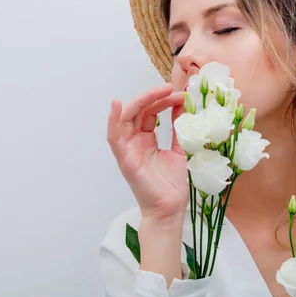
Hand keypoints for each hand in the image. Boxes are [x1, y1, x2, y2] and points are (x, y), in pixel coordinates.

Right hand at [107, 83, 188, 221]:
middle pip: (138, 112)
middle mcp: (134, 142)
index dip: (164, 101)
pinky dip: (113, 120)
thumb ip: (178, 128)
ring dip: (139, 102)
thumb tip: (182, 105)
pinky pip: (114, 138)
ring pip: (126, 119)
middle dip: (153, 97)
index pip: (151, 112)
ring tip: (157, 91)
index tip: (181, 95)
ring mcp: (128, 150)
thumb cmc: (173, 184)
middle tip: (169, 88)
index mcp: (146, 140)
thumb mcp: (179, 149)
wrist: (170, 209)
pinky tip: (116, 105)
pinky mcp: (124, 160)